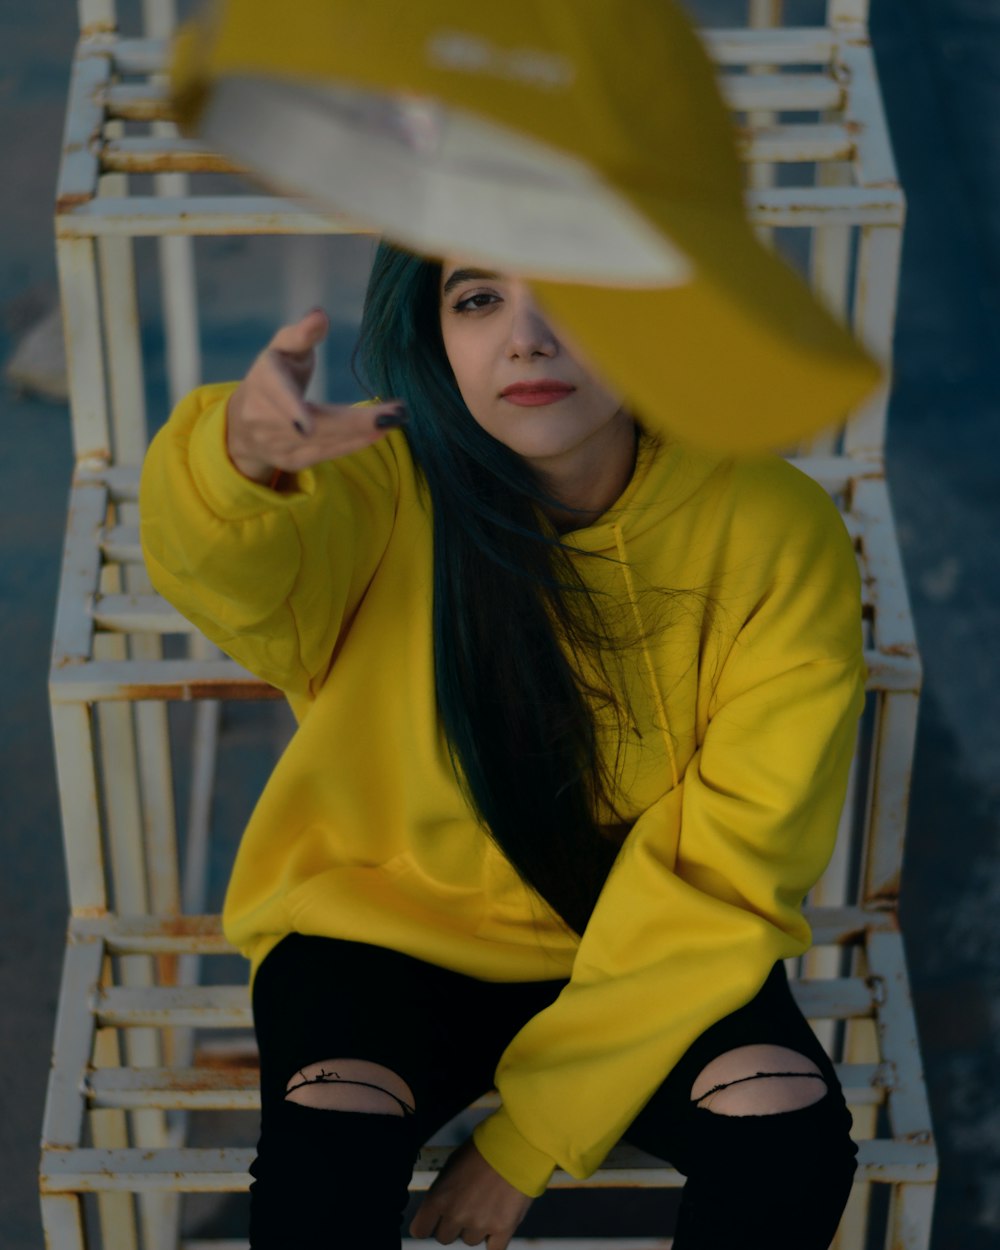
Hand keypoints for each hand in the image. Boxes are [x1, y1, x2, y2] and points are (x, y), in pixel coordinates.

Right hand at [225, 307, 406, 482]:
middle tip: (396, 413)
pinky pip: (327, 455)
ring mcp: (277, 445)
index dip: (292, 411)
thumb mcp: (281, 349)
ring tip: (395, 419)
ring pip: (325, 443)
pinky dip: (355, 443)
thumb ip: (301, 334)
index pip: (278, 397)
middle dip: (357, 422)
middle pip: (315, 425)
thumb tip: (320, 315)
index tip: (307, 425)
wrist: (243, 424)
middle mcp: (264, 420)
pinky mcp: (292, 462)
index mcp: (263, 383)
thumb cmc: (272, 377)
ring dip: (363, 433)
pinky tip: (379, 432)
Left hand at [409, 1136, 534, 1247]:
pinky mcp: (502, 1229)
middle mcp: (455, 1215)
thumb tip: (442, 1205)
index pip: (420, 1230)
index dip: (428, 1224)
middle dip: (453, 1225)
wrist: (515, 1144)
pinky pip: (493, 1249)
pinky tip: (496, 1224)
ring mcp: (479, 1224)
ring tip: (487, 1205)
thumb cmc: (483, 1149)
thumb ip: (444, 1190)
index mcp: (438, 1197)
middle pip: (444, 1237)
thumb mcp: (452, 1164)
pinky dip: (494, 1240)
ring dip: (475, 1228)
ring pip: (470, 1241)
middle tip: (466, 1206)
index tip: (434, 1220)